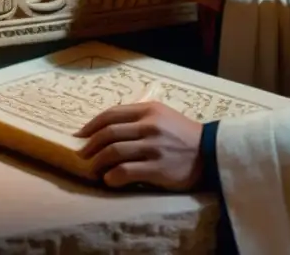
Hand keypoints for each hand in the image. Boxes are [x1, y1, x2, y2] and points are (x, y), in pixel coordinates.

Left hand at [75, 101, 203, 190]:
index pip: (111, 114)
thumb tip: (106, 129)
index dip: (91, 125)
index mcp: (148, 110)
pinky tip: (109, 180)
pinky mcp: (158, 168)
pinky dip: (112, 177)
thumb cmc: (183, 135)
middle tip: (82, 155)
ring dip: (97, 162)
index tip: (79, 135)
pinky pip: (126, 172)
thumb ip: (138, 118)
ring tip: (93, 170)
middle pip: (108, 133)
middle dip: (89, 145)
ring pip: (113, 152)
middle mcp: (149, 126)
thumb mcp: (162, 116)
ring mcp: (153, 147)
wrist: (210, 152)